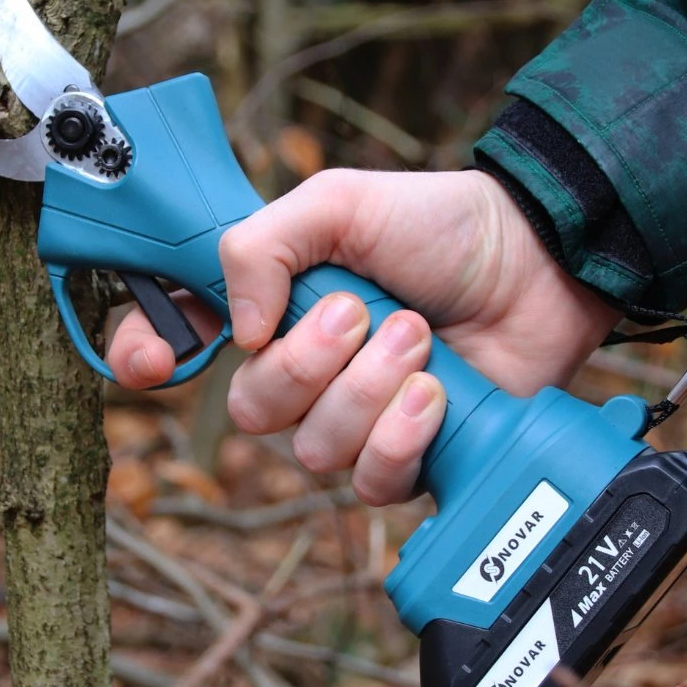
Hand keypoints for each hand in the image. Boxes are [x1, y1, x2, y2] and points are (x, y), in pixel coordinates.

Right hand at [108, 169, 618, 505]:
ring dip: (367, 390)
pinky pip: (369, 482)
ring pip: (311, 449)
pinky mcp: (405, 458)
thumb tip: (237, 332)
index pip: (180, 342)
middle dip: (308, 363)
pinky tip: (436, 395)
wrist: (538, 263)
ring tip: (419, 339)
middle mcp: (301, 370)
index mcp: (270, 305)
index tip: (156, 359)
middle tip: (365, 311)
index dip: (148, 356)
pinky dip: (401, 436)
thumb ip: (263, 244)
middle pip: (251, 410)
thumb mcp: (340, 203)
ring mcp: (353, 419)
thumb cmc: (438, 226)